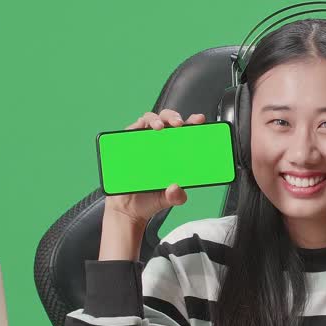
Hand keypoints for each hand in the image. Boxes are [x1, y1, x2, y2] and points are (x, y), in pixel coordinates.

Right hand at [103, 109, 206, 225]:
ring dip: (155, 119)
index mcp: (175, 151)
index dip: (192, 122)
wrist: (129, 208)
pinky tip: (140, 132)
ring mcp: (143, 142)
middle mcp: (160, 143)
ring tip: (159, 127)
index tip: (198, 120)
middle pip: (168, 120)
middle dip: (173, 117)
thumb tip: (176, 188)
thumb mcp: (168, 199)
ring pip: (148, 120)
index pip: (186, 132)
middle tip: (178, 124)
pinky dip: (135, 128)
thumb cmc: (151, 197)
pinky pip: (130, 131)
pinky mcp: (127, 145)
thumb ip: (177, 196)